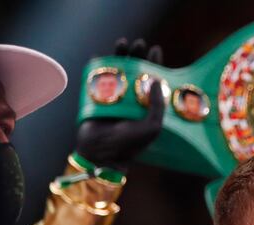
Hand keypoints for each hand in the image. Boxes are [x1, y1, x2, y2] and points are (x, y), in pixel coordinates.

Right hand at [76, 38, 165, 171]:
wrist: (101, 152)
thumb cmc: (130, 144)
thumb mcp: (152, 127)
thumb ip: (158, 105)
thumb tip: (156, 79)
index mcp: (146, 106)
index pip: (153, 81)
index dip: (155, 64)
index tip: (156, 50)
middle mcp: (131, 100)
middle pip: (135, 71)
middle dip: (137, 55)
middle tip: (140, 44)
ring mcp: (113, 97)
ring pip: (117, 70)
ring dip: (120, 55)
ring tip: (123, 43)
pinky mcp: (95, 97)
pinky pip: (96, 77)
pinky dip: (97, 64)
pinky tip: (100, 54)